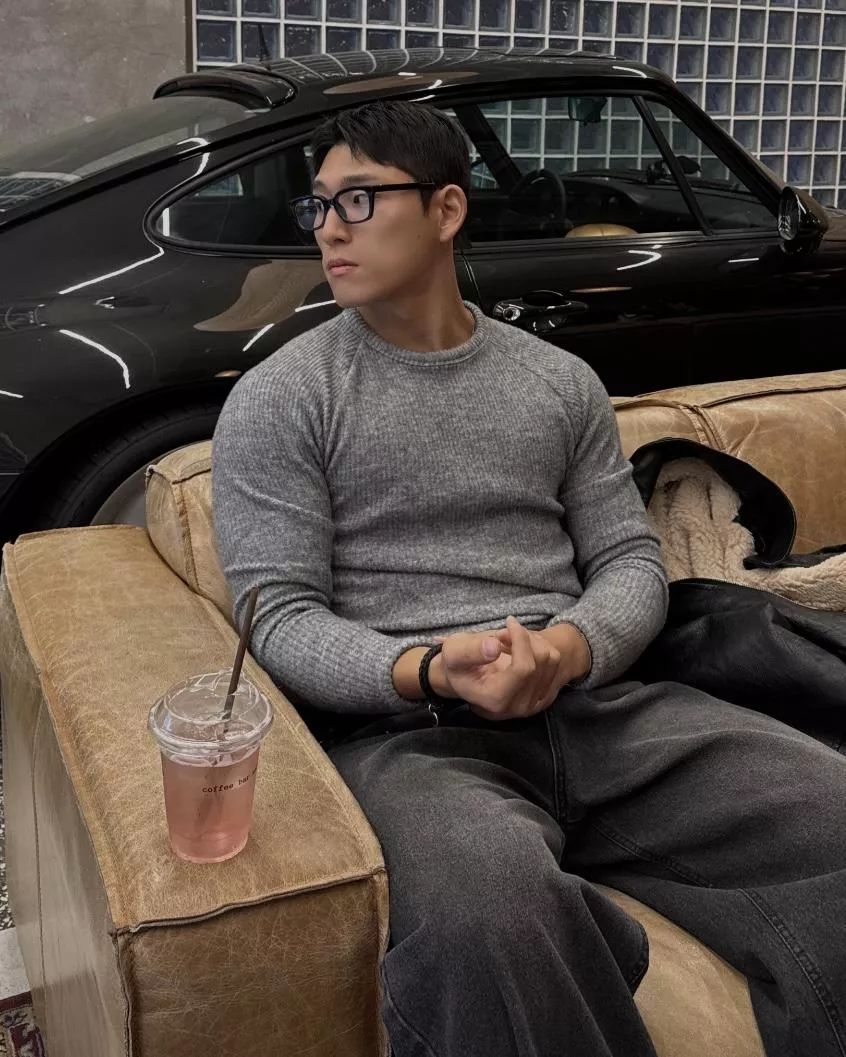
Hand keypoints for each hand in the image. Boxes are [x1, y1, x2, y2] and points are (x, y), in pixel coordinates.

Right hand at [434, 616, 566, 720]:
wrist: (464, 679)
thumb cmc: (457, 664)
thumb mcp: (453, 652)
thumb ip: (471, 651)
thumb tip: (495, 647)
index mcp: (495, 699)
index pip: (523, 668)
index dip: (520, 639)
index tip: (508, 622)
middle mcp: (518, 707)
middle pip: (540, 662)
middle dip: (523, 637)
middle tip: (503, 632)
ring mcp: (534, 704)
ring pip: (551, 659)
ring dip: (532, 640)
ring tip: (510, 640)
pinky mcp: (545, 697)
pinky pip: (555, 663)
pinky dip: (540, 647)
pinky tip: (521, 648)